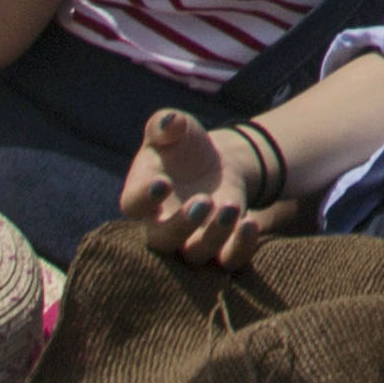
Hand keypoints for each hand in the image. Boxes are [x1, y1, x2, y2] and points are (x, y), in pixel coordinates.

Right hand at [121, 108, 275, 269]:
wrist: (214, 163)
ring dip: (214, 235)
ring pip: (196, 254)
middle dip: (182, 224)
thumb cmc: (183, 146)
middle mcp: (161, 225)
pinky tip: (250, 225)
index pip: (133, 204)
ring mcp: (191, 239)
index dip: (144, 197)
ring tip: (231, 207)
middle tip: (203, 200)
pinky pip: (229, 260)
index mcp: (141, 195)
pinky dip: (240, 248)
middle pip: (163, 240)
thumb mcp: (174, 128)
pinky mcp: (221, 245)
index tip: (162, 183)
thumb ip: (165, 123)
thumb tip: (170, 123)